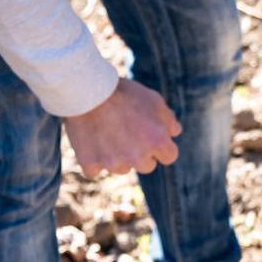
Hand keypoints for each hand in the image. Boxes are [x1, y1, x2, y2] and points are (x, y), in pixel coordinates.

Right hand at [63, 79, 181, 177]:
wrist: (86, 90)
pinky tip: (90, 143)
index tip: (152, 138)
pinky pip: (94, 171)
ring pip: (121, 168)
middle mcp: (138, 157)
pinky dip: (92, 160)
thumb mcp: (153, 99)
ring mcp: (114, 163)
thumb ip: (168, 119)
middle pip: (147, 166)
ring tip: (106, 133)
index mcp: (157, 141)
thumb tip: (174, 133)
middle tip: (127, 133)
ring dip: (117, 157)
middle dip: (141, 153)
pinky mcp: (91, 164)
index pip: (169, 156)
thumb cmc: (123, 92)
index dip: (162, 146)